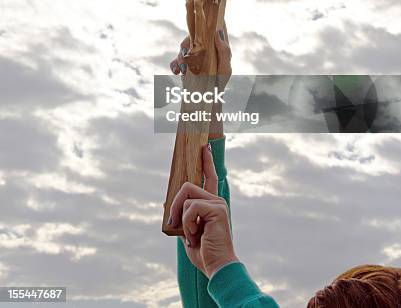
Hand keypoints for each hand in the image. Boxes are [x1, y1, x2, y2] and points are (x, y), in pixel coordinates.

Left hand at [169, 145, 237, 277]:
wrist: (217, 267)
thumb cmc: (203, 253)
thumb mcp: (187, 231)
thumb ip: (182, 216)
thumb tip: (168, 205)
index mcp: (212, 204)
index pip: (210, 177)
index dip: (206, 161)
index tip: (205, 146)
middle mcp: (217, 200)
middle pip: (187, 186)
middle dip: (174, 205)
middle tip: (172, 224)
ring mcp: (218, 203)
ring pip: (187, 196)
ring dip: (181, 219)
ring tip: (192, 236)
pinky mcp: (217, 209)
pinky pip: (191, 208)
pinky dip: (187, 223)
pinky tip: (196, 236)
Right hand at [170, 29, 231, 80]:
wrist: (208, 99)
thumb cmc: (220, 84)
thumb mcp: (225, 69)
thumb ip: (224, 52)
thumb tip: (217, 32)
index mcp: (214, 48)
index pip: (206, 32)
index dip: (200, 28)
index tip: (197, 28)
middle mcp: (203, 51)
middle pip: (190, 40)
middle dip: (185, 46)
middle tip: (186, 55)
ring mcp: (192, 59)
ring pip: (182, 51)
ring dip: (180, 58)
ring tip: (183, 68)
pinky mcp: (184, 67)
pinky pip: (175, 62)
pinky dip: (174, 65)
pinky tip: (177, 71)